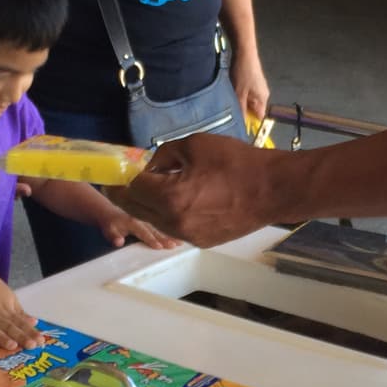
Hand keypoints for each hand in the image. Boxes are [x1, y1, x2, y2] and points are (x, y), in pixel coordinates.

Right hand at [0, 259, 40, 350]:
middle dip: (21, 337)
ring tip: (12, 346)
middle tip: (31, 346)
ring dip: (2, 338)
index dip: (31, 333)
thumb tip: (34, 322)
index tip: (41, 342)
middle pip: (10, 328)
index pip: (22, 324)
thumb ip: (20, 313)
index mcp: (7, 311)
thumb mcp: (9, 298)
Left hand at [99, 206, 182, 250]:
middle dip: (166, 238)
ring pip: (161, 228)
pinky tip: (180, 237)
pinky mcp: (152, 220)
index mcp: (133, 221)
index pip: (143, 232)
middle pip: (155, 230)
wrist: (111, 211)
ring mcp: (149, 219)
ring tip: (180, 242)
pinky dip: (171, 231)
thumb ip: (113, 236)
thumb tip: (119, 242)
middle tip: (175, 245)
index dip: (151, 239)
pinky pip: (162, 226)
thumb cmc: (110, 223)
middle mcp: (143, 219)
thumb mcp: (108, 230)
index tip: (159, 246)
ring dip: (171, 235)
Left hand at [120, 133, 280, 246]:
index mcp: (171, 197)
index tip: (113, 176)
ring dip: (148, 206)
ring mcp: (189, 236)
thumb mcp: (195, 145)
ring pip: (156, 221)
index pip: (132, 190)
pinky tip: (178, 200)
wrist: (273, 189)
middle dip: (127, 196)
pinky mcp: (202, 241)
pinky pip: (175, 227)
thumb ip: (164, 156)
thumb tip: (149, 168)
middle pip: (138, 209)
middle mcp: (175, 222)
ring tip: (150, 190)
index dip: (121, 180)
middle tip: (120, 185)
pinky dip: (169, 214)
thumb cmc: (237, 162)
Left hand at [232, 46, 269, 123]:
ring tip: (230, 99)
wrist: (243, 51)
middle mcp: (263, 94)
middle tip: (230, 111)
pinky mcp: (252, 81)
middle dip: (242, 112)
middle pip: (253, 110)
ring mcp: (258, 87)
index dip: (250, 123)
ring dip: (239, 102)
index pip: (259, 118)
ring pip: (248, 101)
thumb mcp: (239, 94)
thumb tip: (241, 125)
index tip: (238, 126)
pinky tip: (232, 90)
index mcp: (263, 99)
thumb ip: (241, 110)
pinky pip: (246, 93)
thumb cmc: (243, 72)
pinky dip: (239, 94)